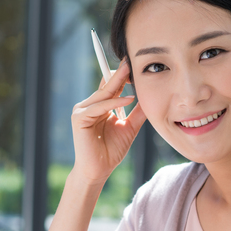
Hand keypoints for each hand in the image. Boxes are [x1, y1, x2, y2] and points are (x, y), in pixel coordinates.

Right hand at [71, 59, 146, 183]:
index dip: (123, 76)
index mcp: (99, 106)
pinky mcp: (79, 118)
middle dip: (121, 73)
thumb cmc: (111, 151)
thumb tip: (151, 97)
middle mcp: (89, 105)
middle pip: (107, 85)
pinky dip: (114, 103)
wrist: (99, 170)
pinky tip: (128, 100)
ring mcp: (82, 110)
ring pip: (103, 93)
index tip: (136, 64)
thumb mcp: (129, 127)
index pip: (111, 86)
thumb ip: (137, 112)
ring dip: (119, 84)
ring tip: (134, 76)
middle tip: (133, 60)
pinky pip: (100, 106)